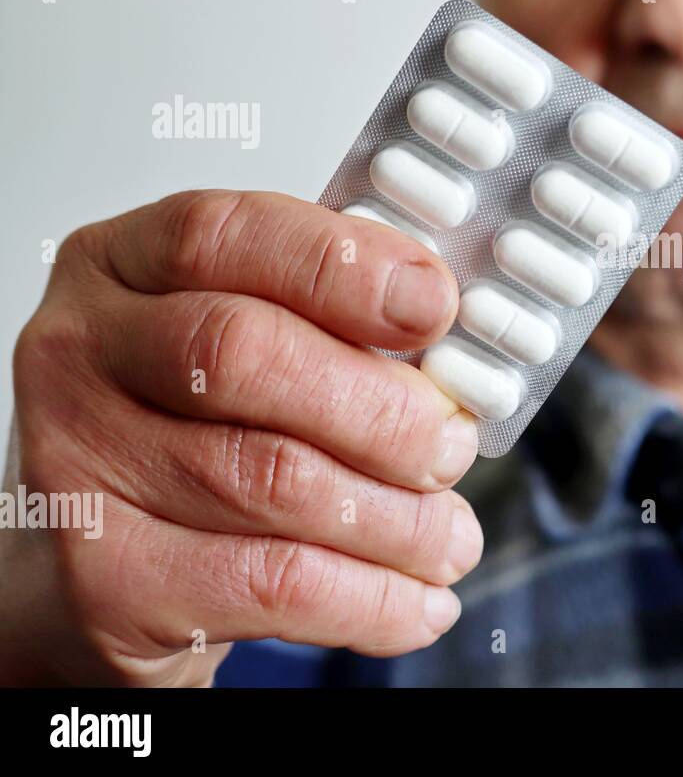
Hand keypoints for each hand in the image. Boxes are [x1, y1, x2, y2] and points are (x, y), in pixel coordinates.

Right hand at [1, 190, 480, 684]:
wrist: (111, 565)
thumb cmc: (201, 431)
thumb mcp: (259, 345)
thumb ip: (338, 328)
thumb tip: (455, 364)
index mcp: (125, 265)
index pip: (228, 235)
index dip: (345, 267)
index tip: (435, 307)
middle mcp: (80, 352)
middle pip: (248, 354)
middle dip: (385, 409)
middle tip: (454, 446)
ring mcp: (77, 463)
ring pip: (275, 480)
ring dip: (400, 518)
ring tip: (452, 537)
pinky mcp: (105, 580)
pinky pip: (273, 583)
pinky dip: (374, 597)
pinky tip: (420, 599)